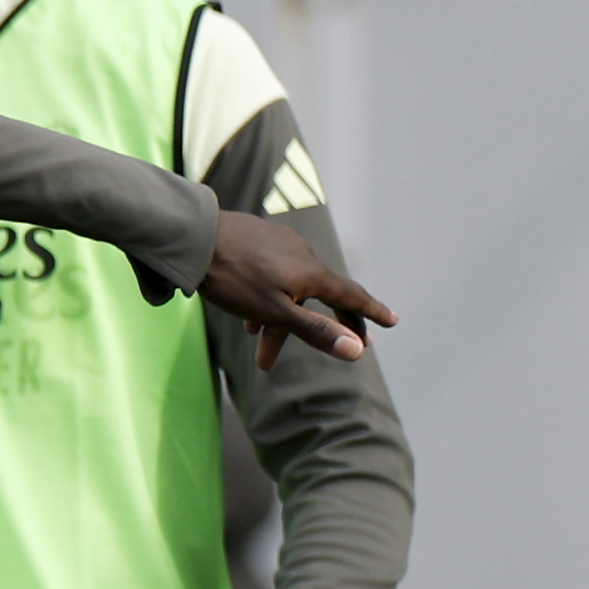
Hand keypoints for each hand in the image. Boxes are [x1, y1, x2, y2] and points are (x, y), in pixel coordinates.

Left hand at [195, 208, 391, 370]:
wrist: (195, 238)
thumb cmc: (234, 279)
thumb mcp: (275, 313)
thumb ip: (315, 331)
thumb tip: (357, 350)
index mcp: (313, 274)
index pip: (352, 297)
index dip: (372, 313)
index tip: (393, 321)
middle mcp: (304, 255)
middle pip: (322, 295)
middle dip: (326, 325)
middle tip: (343, 342)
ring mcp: (281, 244)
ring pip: (290, 288)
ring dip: (279, 320)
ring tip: (260, 346)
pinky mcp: (258, 238)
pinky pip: (271, 274)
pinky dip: (266, 299)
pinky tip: (246, 315)